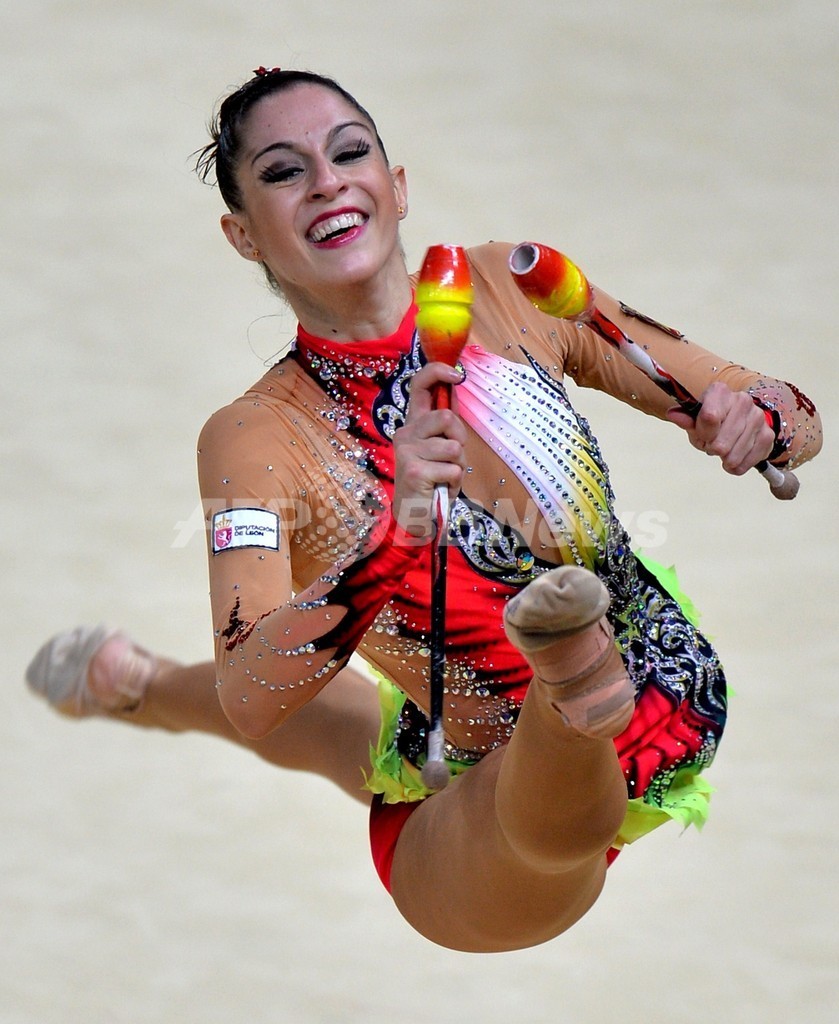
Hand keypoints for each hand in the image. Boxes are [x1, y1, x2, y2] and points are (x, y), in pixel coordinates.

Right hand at [392, 362, 466, 540]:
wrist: (416, 515)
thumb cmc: (432, 481)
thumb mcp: (440, 448)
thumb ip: (445, 423)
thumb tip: (454, 386)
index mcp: (413, 424)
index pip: (420, 385)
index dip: (438, 372)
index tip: (457, 375)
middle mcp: (405, 433)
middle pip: (446, 417)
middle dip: (459, 438)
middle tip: (452, 457)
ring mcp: (407, 452)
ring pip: (453, 447)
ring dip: (458, 465)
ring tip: (445, 476)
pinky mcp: (414, 471)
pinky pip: (453, 469)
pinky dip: (454, 482)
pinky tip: (440, 488)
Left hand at [665, 381, 773, 474]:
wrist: (740, 424)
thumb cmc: (713, 423)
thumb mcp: (695, 422)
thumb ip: (685, 420)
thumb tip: (673, 414)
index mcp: (720, 392)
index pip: (709, 417)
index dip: (703, 434)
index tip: (703, 435)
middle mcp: (742, 400)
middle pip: (721, 443)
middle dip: (713, 449)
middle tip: (714, 444)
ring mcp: (757, 417)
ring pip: (733, 456)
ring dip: (725, 459)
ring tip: (725, 449)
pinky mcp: (768, 435)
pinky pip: (747, 462)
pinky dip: (737, 466)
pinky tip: (735, 458)